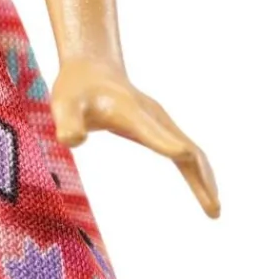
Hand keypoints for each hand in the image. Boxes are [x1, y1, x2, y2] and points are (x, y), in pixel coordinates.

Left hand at [51, 58, 219, 217]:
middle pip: (184, 146)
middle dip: (199, 176)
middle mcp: (152, 115)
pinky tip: (203, 188)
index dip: (167, 144)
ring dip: (204, 178)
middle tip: (213, 209)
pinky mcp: (161, 127)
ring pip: (191, 150)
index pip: (152, 130)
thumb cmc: (76, 90)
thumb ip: (66, 121)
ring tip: (214, 209)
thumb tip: (72, 140)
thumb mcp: (63, 103)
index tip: (183, 157)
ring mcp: (160, 121)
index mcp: (129, 111)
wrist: (92, 69)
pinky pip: (186, 150)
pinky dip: (197, 170)